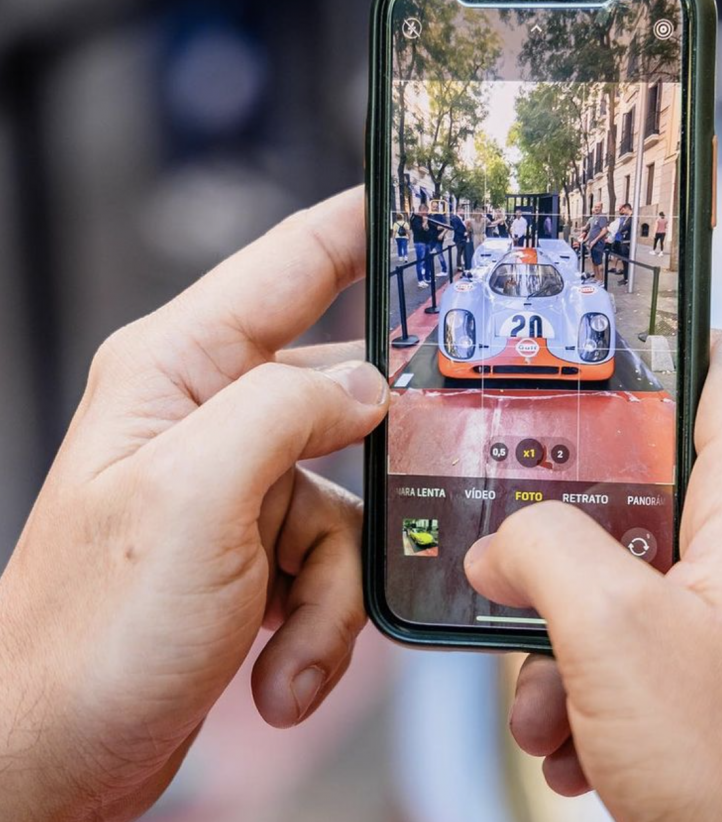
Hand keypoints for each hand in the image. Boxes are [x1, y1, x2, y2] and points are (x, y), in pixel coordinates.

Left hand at [0, 187, 388, 821]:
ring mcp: (236, 483)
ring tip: (289, 635)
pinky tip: (279, 666)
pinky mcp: (256, 545)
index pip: (289, 264)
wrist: (56, 761)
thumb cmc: (87, 637)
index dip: (360, 226)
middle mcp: (209, 415)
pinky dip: (323, 620)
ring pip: (351, 497)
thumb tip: (365, 385)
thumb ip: (286, 412)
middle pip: (339, 388)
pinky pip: (336, 560)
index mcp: (176, 370)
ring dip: (336, 582)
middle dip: (379, 445)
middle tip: (422, 465)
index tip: (423, 202)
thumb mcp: (194, 498)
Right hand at [465, 333, 721, 821]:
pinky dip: (611, 682)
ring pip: (649, 578)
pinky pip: (668, 646)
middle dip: (576, 532)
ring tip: (546, 696)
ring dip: (578, 631)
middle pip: (658, 482)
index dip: (652, 344)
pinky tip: (580, 743)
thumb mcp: (611, 632)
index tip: (583, 357)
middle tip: (522, 552)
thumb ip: (542, 550)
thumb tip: (501, 541)